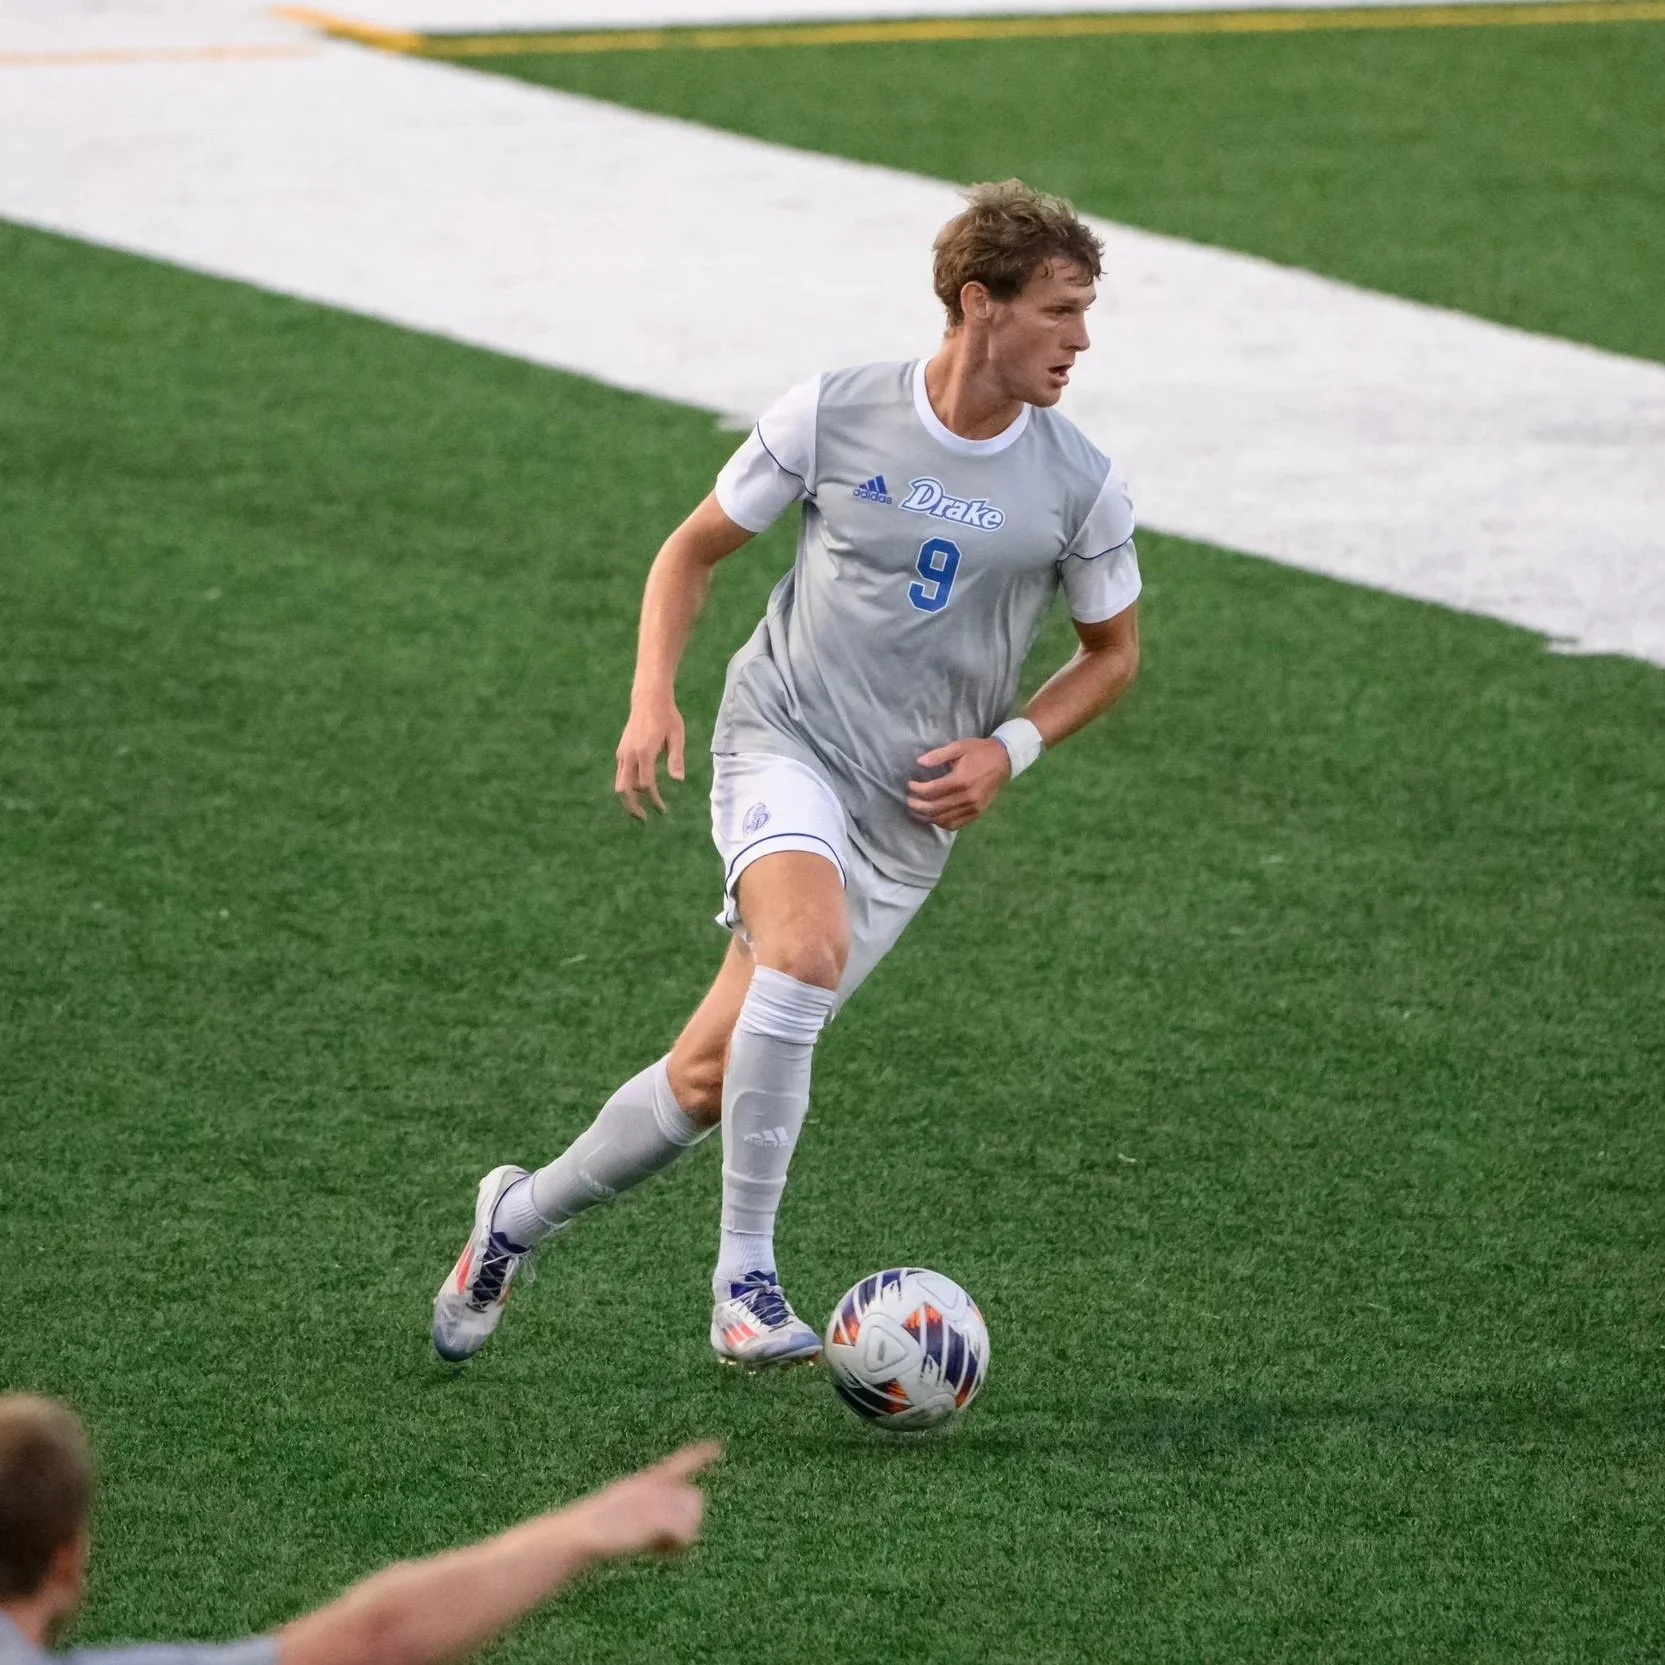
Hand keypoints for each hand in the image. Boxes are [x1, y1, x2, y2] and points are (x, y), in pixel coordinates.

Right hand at [564, 1441, 721, 1560]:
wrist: (579, 1535)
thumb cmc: (594, 1532)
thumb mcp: (622, 1517)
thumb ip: (649, 1518)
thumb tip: (678, 1536)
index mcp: (644, 1483)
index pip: (678, 1465)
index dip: (698, 1456)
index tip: (718, 1447)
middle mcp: (654, 1487)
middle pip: (695, 1497)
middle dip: (689, 1518)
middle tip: (665, 1541)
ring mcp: (655, 1501)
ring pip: (693, 1517)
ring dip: (682, 1535)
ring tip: (659, 1547)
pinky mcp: (656, 1517)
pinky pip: (685, 1534)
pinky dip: (676, 1547)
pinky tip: (657, 1551)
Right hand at [614, 694, 685, 819]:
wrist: (648, 700)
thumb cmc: (667, 717)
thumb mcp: (677, 736)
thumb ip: (676, 759)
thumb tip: (679, 781)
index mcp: (644, 752)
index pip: (646, 785)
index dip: (654, 800)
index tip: (662, 809)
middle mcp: (629, 755)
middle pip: (624, 790)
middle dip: (632, 807)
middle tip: (644, 819)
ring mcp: (622, 753)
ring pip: (620, 783)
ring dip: (629, 798)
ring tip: (641, 808)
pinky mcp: (620, 752)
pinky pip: (621, 774)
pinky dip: (627, 786)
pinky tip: (639, 790)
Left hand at [905, 737, 1011, 830]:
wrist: (1004, 760)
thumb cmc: (979, 751)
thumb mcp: (959, 747)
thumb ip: (938, 755)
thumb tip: (919, 762)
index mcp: (960, 780)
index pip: (931, 791)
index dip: (916, 789)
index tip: (909, 784)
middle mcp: (966, 797)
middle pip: (934, 808)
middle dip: (917, 806)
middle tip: (908, 800)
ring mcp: (973, 808)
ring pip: (943, 819)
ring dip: (926, 817)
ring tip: (915, 810)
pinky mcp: (977, 813)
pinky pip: (955, 824)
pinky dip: (941, 823)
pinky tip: (932, 817)